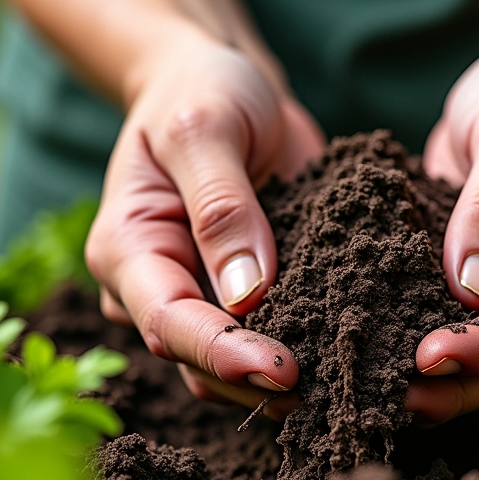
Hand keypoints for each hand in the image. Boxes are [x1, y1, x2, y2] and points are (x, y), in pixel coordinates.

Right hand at [85, 29, 324, 411]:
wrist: (224, 86)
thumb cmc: (202, 92)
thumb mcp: (206, 129)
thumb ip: (222, 207)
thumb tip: (247, 295)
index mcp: (129, 249)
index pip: (168, 322)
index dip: (223, 354)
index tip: (284, 371)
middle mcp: (157, 286)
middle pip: (199, 362)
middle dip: (257, 383)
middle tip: (329, 392)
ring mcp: (201, 296)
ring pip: (231, 367)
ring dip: (283, 383)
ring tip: (345, 383)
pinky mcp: (245, 295)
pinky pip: (269, 337)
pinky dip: (305, 350)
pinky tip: (348, 354)